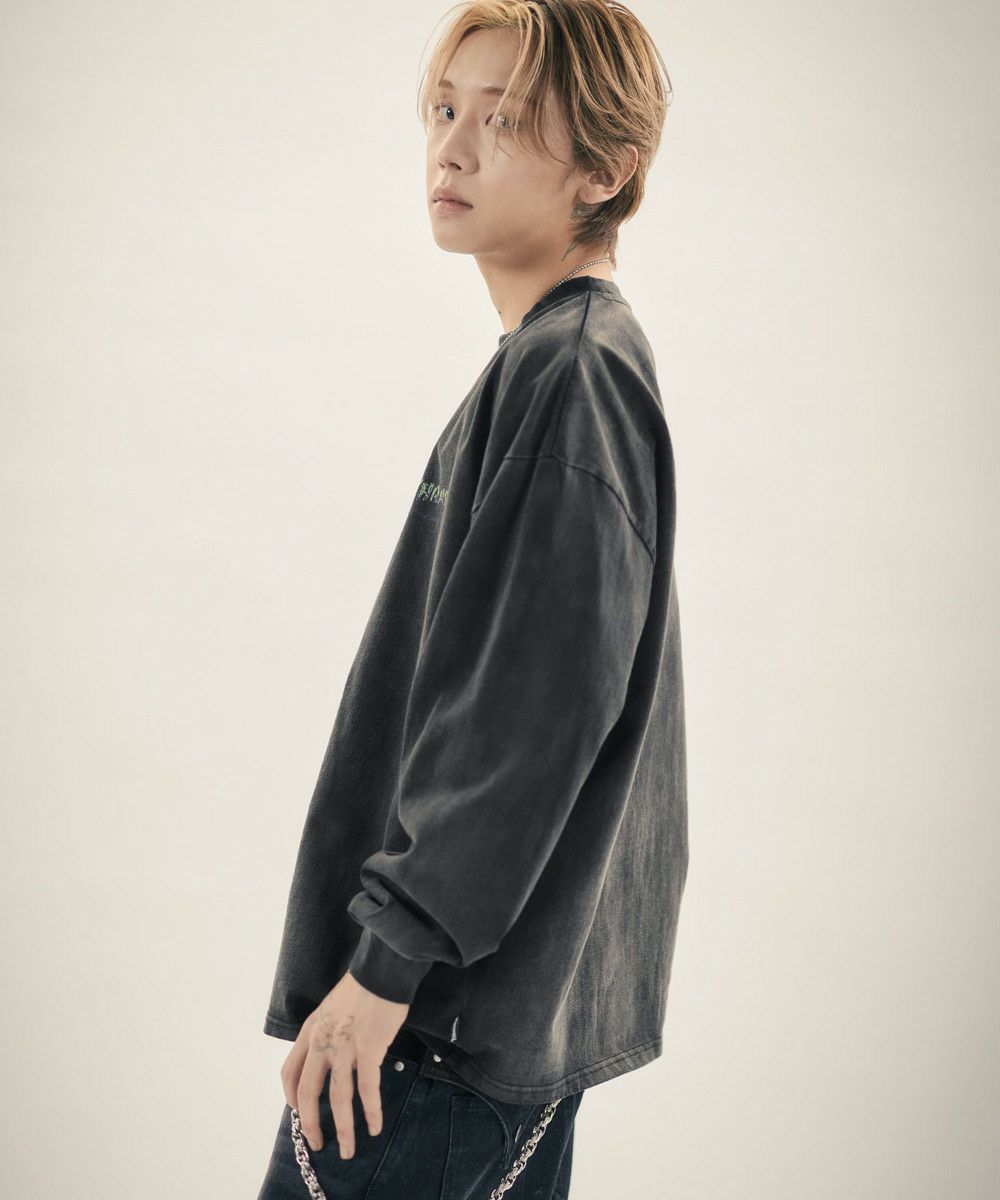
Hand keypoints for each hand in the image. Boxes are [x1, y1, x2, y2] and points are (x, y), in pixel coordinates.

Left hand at [280, 969, 408, 1158]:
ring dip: (343, 1129)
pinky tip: (375, 1125)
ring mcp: (344, 1047)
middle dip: (311, 1124)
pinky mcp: (369, 1049)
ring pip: (338, 1098)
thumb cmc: (362, 987)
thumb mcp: (331, 1009)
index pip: (289, 1072)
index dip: (292, 1097)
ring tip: (348, 1149)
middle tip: (318, 1143)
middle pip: (308, 1092)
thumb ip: (326, 1034)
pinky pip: (367, 1089)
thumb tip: (331, 1058)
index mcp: (310, 1031)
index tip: (299, 1112)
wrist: (382, 970)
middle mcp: (322, 1042)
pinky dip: (371, 1111)